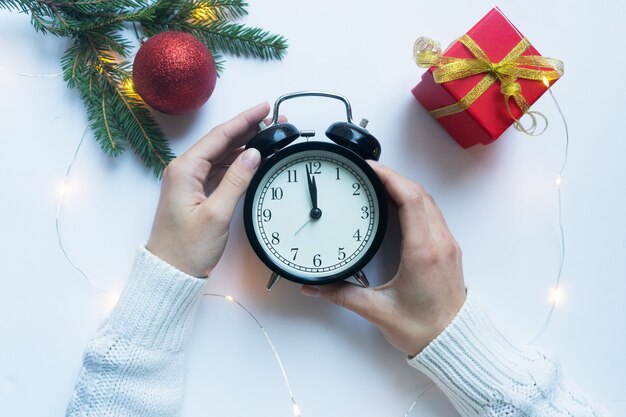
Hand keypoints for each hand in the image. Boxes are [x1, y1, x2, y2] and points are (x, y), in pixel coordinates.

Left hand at [146, 103, 269, 277]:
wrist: (170, 273)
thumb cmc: (186, 248)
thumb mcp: (217, 213)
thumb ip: (236, 180)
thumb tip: (253, 154)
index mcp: (185, 170)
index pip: (219, 136)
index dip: (244, 120)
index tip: (264, 108)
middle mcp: (184, 171)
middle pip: (220, 141)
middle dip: (248, 129)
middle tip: (274, 121)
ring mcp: (190, 182)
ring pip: (221, 155)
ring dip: (244, 145)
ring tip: (269, 136)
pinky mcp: (196, 193)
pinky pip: (219, 170)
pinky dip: (237, 163)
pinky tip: (253, 158)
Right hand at [301, 161, 465, 355]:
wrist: (455, 343)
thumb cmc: (424, 329)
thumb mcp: (377, 311)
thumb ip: (341, 295)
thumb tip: (315, 288)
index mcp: (423, 251)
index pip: (411, 198)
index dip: (390, 177)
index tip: (370, 168)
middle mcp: (439, 243)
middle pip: (420, 194)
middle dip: (394, 177)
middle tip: (369, 172)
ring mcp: (447, 244)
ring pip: (429, 202)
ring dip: (406, 188)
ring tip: (381, 184)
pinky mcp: (448, 250)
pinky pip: (433, 214)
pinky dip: (415, 202)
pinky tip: (399, 206)